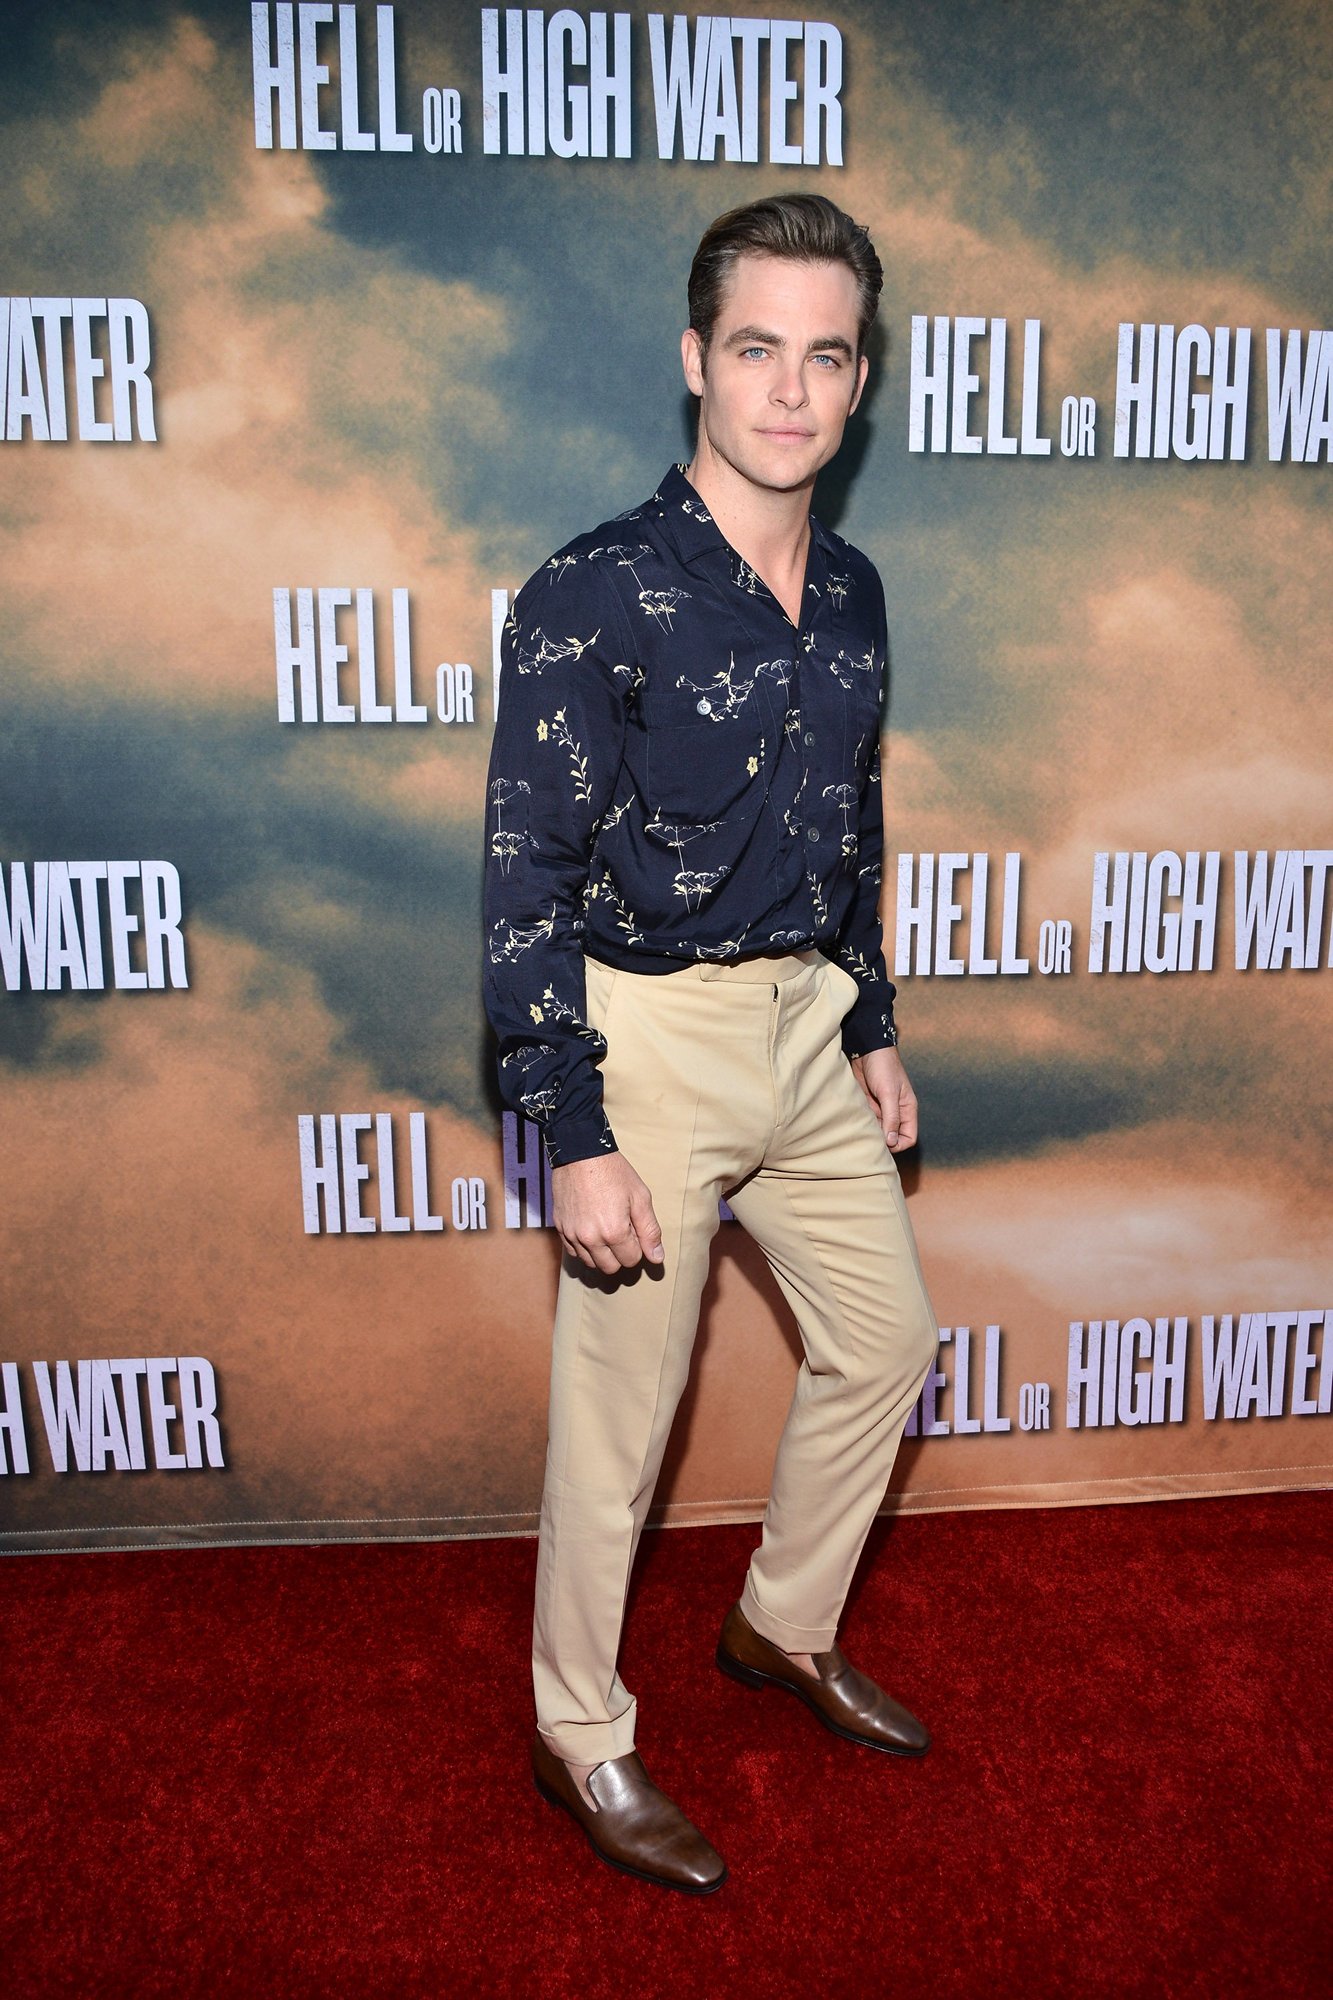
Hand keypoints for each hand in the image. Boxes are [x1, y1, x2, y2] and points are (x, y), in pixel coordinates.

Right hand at [551, 1153, 664, 1273]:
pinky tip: (591, 1230)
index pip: (631, 1260)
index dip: (637, 1246)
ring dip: (602, 1253)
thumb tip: (657, 1258)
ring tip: (606, 1230)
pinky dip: (584, 1248)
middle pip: (611, 1267)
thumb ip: (650, 1231)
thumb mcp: (640, 1197)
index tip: (634, 1229)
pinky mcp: (560, 1228)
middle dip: (620, 1254)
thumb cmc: (613, 1172)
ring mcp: (572, 1234)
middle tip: (622, 1231)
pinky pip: (573, 1252)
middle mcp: (591, 1239)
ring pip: (591, 1263)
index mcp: (614, 1232)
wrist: (580, 1153)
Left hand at [850, 1046, 918, 1151]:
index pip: (909, 1137)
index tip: (884, 1143)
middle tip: (869, 1138)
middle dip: (882, 1141)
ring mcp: (882, 1109)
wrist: (866, 1050)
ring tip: (860, 1129)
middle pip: (893, 1137)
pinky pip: (868, 1121)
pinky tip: (855, 1121)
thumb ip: (891, 1117)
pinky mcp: (869, 1105)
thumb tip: (891, 1142)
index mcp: (907, 1109)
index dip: (898, 1145)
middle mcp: (896, 1112)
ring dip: (871, 1132)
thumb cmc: (883, 1067)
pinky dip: (862, 1124)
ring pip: (879, 1130)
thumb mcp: (888, 1092)